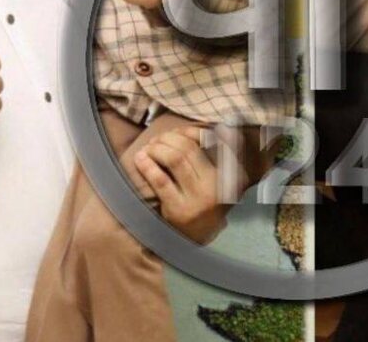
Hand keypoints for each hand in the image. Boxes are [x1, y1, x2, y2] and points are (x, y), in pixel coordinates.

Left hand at [132, 126, 229, 243]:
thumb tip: (203, 127)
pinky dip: (148, 165)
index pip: (211, 142)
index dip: (190, 131)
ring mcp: (197, 198)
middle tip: (156, 140)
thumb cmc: (202, 203)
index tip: (177, 132)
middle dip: (168, 138)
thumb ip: (212, 154)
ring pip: (175, 159)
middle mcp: (216, 186)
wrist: (194, 240)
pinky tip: (140, 158)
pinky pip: (160, 180)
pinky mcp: (178, 209)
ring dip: (158, 148)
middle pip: (188, 148)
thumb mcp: (215, 180)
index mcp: (227, 174)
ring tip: (149, 148)